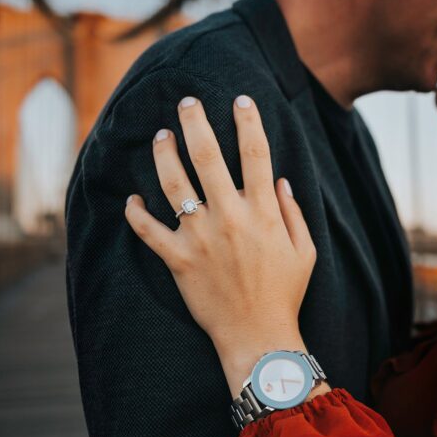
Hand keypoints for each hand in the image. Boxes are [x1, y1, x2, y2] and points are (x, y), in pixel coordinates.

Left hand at [124, 94, 316, 396]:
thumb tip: (279, 180)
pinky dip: (135, 213)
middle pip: (208, 157)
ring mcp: (201, 238)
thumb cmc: (285, 294)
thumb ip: (292, 212)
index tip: (240, 99)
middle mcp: (230, 218)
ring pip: (173, 184)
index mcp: (263, 213)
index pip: (255, 154)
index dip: (248, 121)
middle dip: (195, 122)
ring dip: (164, 154)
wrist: (258, 336)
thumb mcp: (305, 251)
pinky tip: (132, 199)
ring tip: (161, 136)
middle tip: (187, 102)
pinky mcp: (178, 260)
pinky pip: (148, 231)